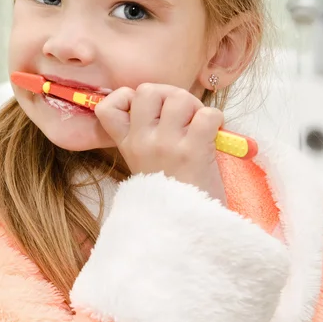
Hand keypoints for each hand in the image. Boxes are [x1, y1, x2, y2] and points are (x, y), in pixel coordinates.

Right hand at [95, 83, 225, 196]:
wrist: (188, 231)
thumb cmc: (173, 194)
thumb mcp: (146, 164)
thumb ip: (149, 134)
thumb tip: (170, 100)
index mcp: (127, 145)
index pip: (106, 107)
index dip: (125, 96)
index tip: (144, 110)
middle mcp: (142, 142)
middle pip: (147, 90)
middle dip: (169, 95)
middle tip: (181, 116)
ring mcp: (166, 145)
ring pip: (178, 97)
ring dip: (194, 107)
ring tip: (198, 127)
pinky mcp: (193, 151)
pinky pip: (207, 114)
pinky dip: (216, 120)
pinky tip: (214, 136)